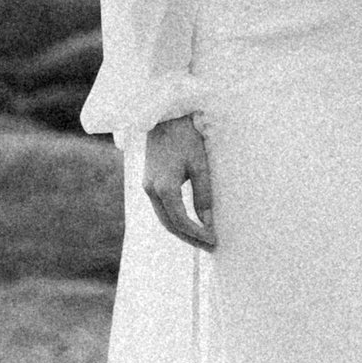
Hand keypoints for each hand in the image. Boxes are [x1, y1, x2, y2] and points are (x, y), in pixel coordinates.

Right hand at [141, 111, 216, 250]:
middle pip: (170, 224)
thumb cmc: (185, 137)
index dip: (197, 233)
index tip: (214, 240)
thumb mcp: (199, 166)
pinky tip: (189, 222)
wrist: (165, 117)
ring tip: (202, 238)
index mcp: (164, 187)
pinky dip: (175, 219)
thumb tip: (208, 222)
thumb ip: (203, 195)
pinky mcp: (149, 182)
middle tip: (210, 246)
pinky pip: (162, 208)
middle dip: (190, 238)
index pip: (181, 220)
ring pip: (164, 218)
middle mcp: (151, 190)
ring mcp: (147, 186)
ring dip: (182, 230)